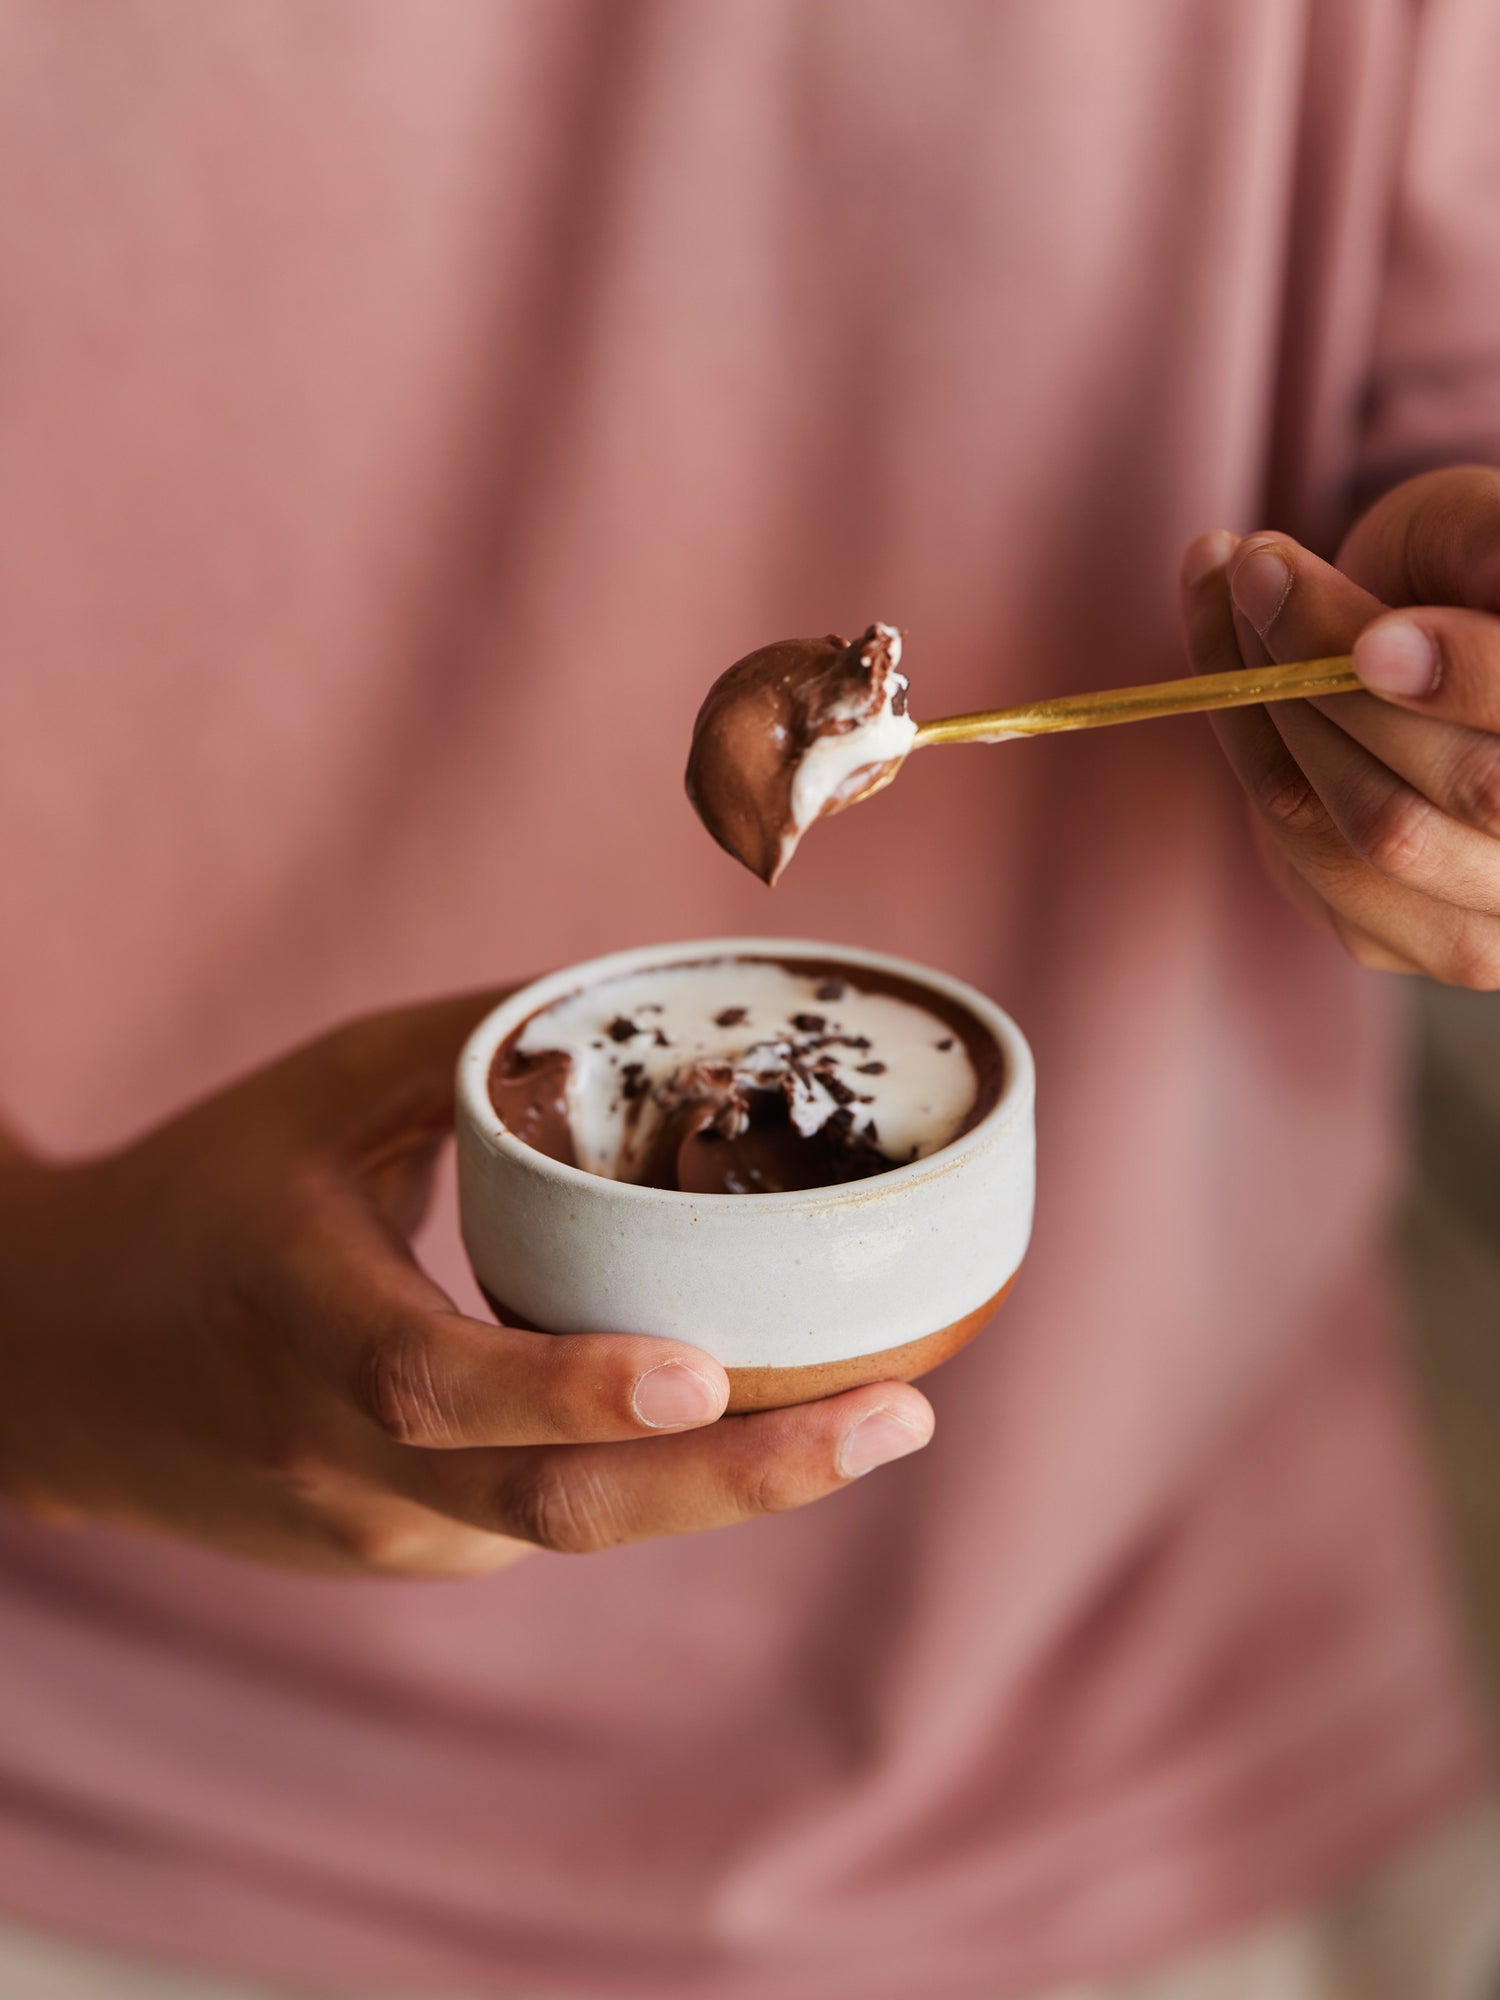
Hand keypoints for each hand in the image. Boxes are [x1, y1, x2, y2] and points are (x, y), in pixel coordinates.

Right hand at [0, 996, 932, 1574]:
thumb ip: (477, 1048)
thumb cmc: (200, 1199)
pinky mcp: (404, 1556)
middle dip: (742, 1478)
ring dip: (727, 1486)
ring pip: (572, 1526)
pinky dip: (656, 1478)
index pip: (432, 1386)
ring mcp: (376, 1533)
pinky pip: (547, 1518)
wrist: (53, 1368)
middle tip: (899, 1417)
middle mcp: (339, 1461)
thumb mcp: (321, 1096)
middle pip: (554, 1508)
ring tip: (875, 1420)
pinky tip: (752, 1425)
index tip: (704, 1370)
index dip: (569, 1389)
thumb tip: (648, 1000)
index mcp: (297, 1325)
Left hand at [1181, 465, 1499, 986]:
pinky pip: (1302, 847)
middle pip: (1470, 788)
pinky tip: (1222, 641)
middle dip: (1345, 667)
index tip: (1373, 637)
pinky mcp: (1405, 941)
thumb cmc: (1481, 569)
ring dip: (1277, 694)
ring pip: (1373, 828)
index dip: (1467, 682)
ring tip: (1237, 574)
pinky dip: (1245, 732)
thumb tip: (1478, 583)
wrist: (1432, 660)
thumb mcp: (1485, 531)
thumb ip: (1492, 542)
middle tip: (1261, 562)